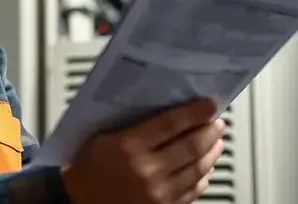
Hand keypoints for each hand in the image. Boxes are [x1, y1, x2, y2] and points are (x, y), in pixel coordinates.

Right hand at [61, 98, 224, 203]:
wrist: (80, 200)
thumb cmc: (90, 167)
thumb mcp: (106, 136)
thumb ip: (137, 125)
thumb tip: (170, 111)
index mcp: (130, 146)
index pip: (172, 123)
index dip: (196, 112)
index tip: (210, 104)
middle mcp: (147, 171)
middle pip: (192, 146)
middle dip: (210, 131)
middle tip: (217, 122)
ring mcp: (158, 193)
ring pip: (198, 169)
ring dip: (211, 152)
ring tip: (216, 141)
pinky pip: (193, 190)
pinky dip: (203, 176)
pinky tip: (205, 166)